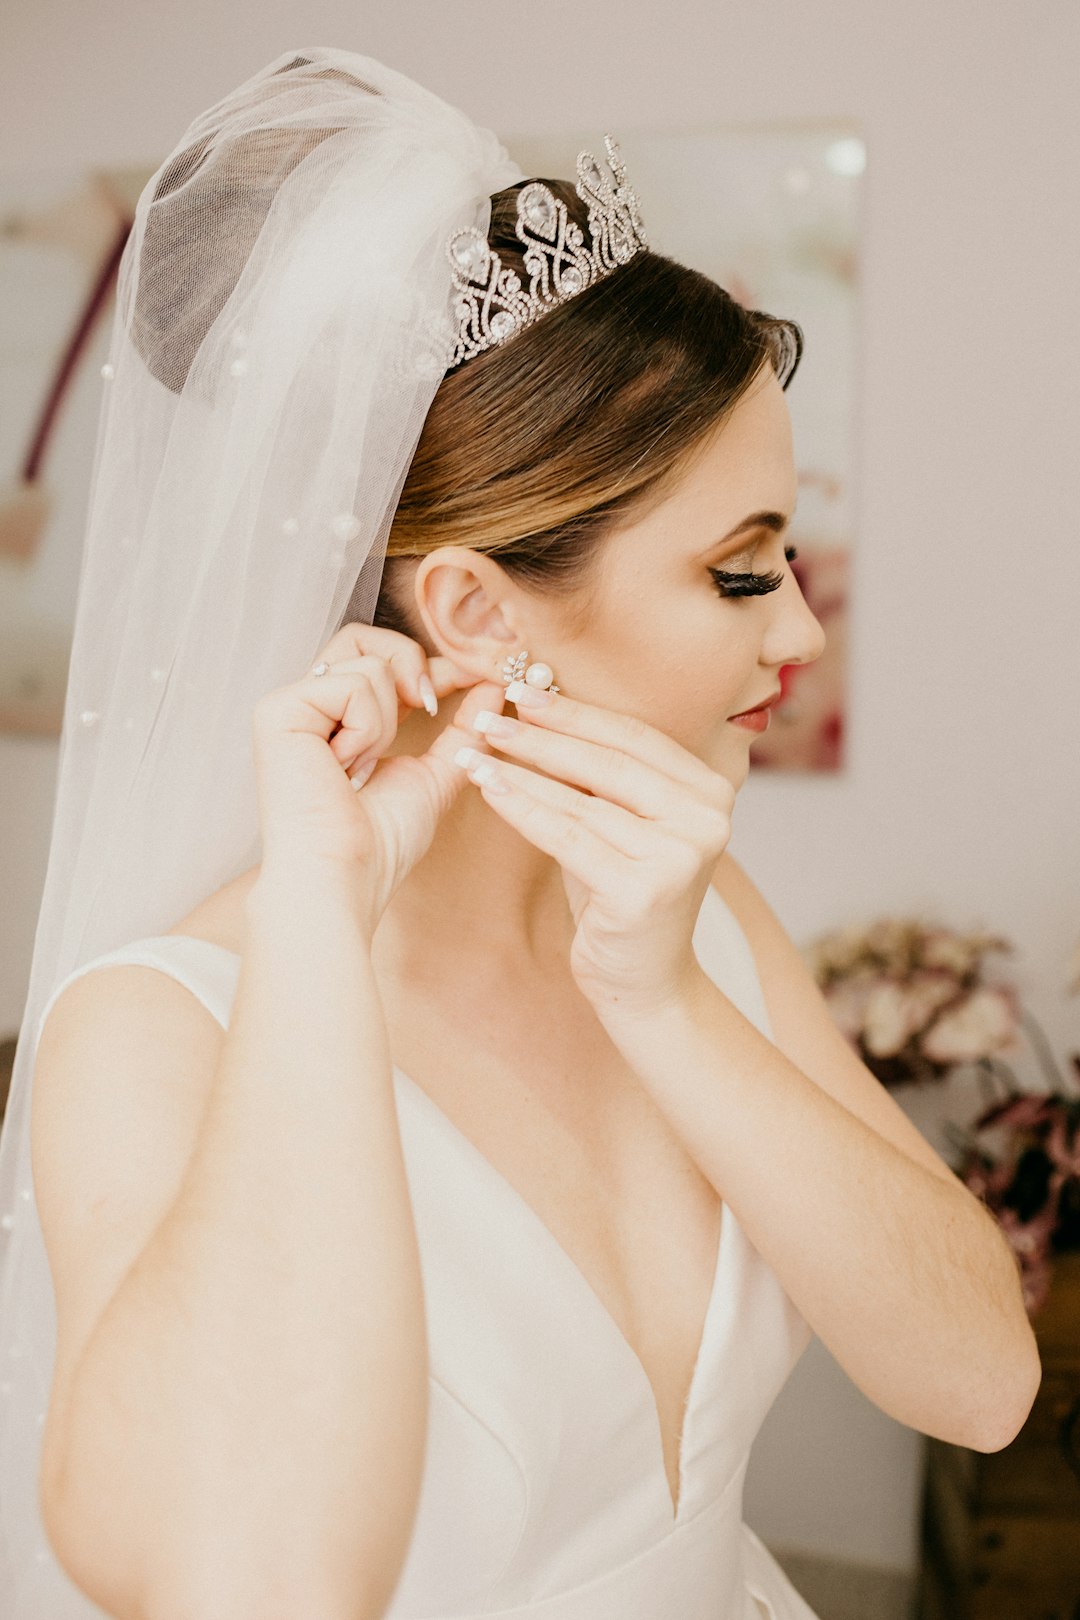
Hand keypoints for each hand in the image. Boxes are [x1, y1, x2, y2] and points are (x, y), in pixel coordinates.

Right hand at [251, 622, 503, 926]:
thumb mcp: (435, 776)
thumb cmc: (380, 843)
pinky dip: (368, 729)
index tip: (478, 677)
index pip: (384, 659)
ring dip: (388, 721)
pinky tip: (346, 768)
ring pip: (368, 662)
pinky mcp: (278, 710)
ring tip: (363, 768)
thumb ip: (463, 730)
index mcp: (340, 718)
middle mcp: (310, 705)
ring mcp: (289, 704)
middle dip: (412, 664)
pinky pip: (351, 685)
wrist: (346, 876)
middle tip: (429, 707)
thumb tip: (493, 685)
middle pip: (365, 637)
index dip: (433, 664)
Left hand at [458, 687, 732, 1017]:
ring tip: (475, 750)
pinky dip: (522, 809)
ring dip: (521, 770)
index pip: (635, 736)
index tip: (524, 690)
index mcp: (710, 790)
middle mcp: (706, 818)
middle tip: (491, 715)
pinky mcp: (644, 890)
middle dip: (543, 735)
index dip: (576, 711)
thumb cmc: (625, 898)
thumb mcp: (622, 826)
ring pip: (582, 800)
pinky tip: (489, 788)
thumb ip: (600, 777)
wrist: (647, 982)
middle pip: (610, 761)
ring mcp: (680, 855)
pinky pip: (567, 837)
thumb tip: (538, 711)